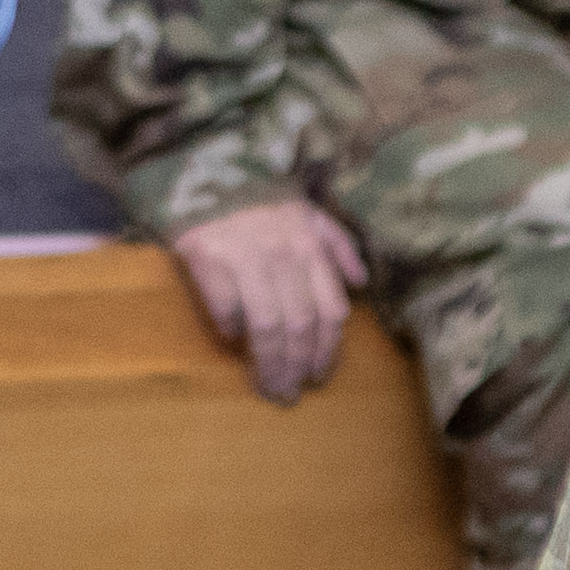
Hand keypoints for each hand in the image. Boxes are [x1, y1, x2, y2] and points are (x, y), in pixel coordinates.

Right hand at [166, 198, 368, 402]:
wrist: (208, 174)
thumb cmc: (261, 201)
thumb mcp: (309, 213)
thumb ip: (339, 245)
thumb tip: (361, 283)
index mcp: (310, 248)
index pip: (329, 310)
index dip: (327, 350)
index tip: (319, 376)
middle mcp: (285, 257)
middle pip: (300, 325)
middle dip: (297, 367)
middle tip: (290, 394)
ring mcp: (248, 260)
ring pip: (267, 325)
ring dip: (270, 363)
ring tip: (268, 387)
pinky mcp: (211, 262)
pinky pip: (226, 309)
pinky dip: (231, 329)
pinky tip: (233, 340)